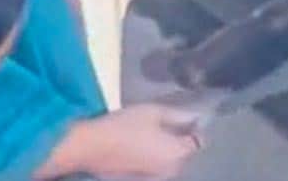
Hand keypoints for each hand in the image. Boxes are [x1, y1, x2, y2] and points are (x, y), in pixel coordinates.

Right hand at [51, 104, 202, 180]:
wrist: (90, 147)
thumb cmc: (124, 125)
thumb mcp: (153, 112)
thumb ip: (178, 115)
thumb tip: (196, 116)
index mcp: (178, 153)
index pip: (198, 141)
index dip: (193, 127)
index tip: (182, 117)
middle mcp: (171, 170)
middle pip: (184, 153)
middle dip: (179, 139)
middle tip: (163, 122)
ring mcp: (155, 178)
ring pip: (169, 161)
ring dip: (166, 149)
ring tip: (149, 133)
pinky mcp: (141, 180)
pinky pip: (156, 167)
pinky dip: (153, 157)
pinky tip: (139, 145)